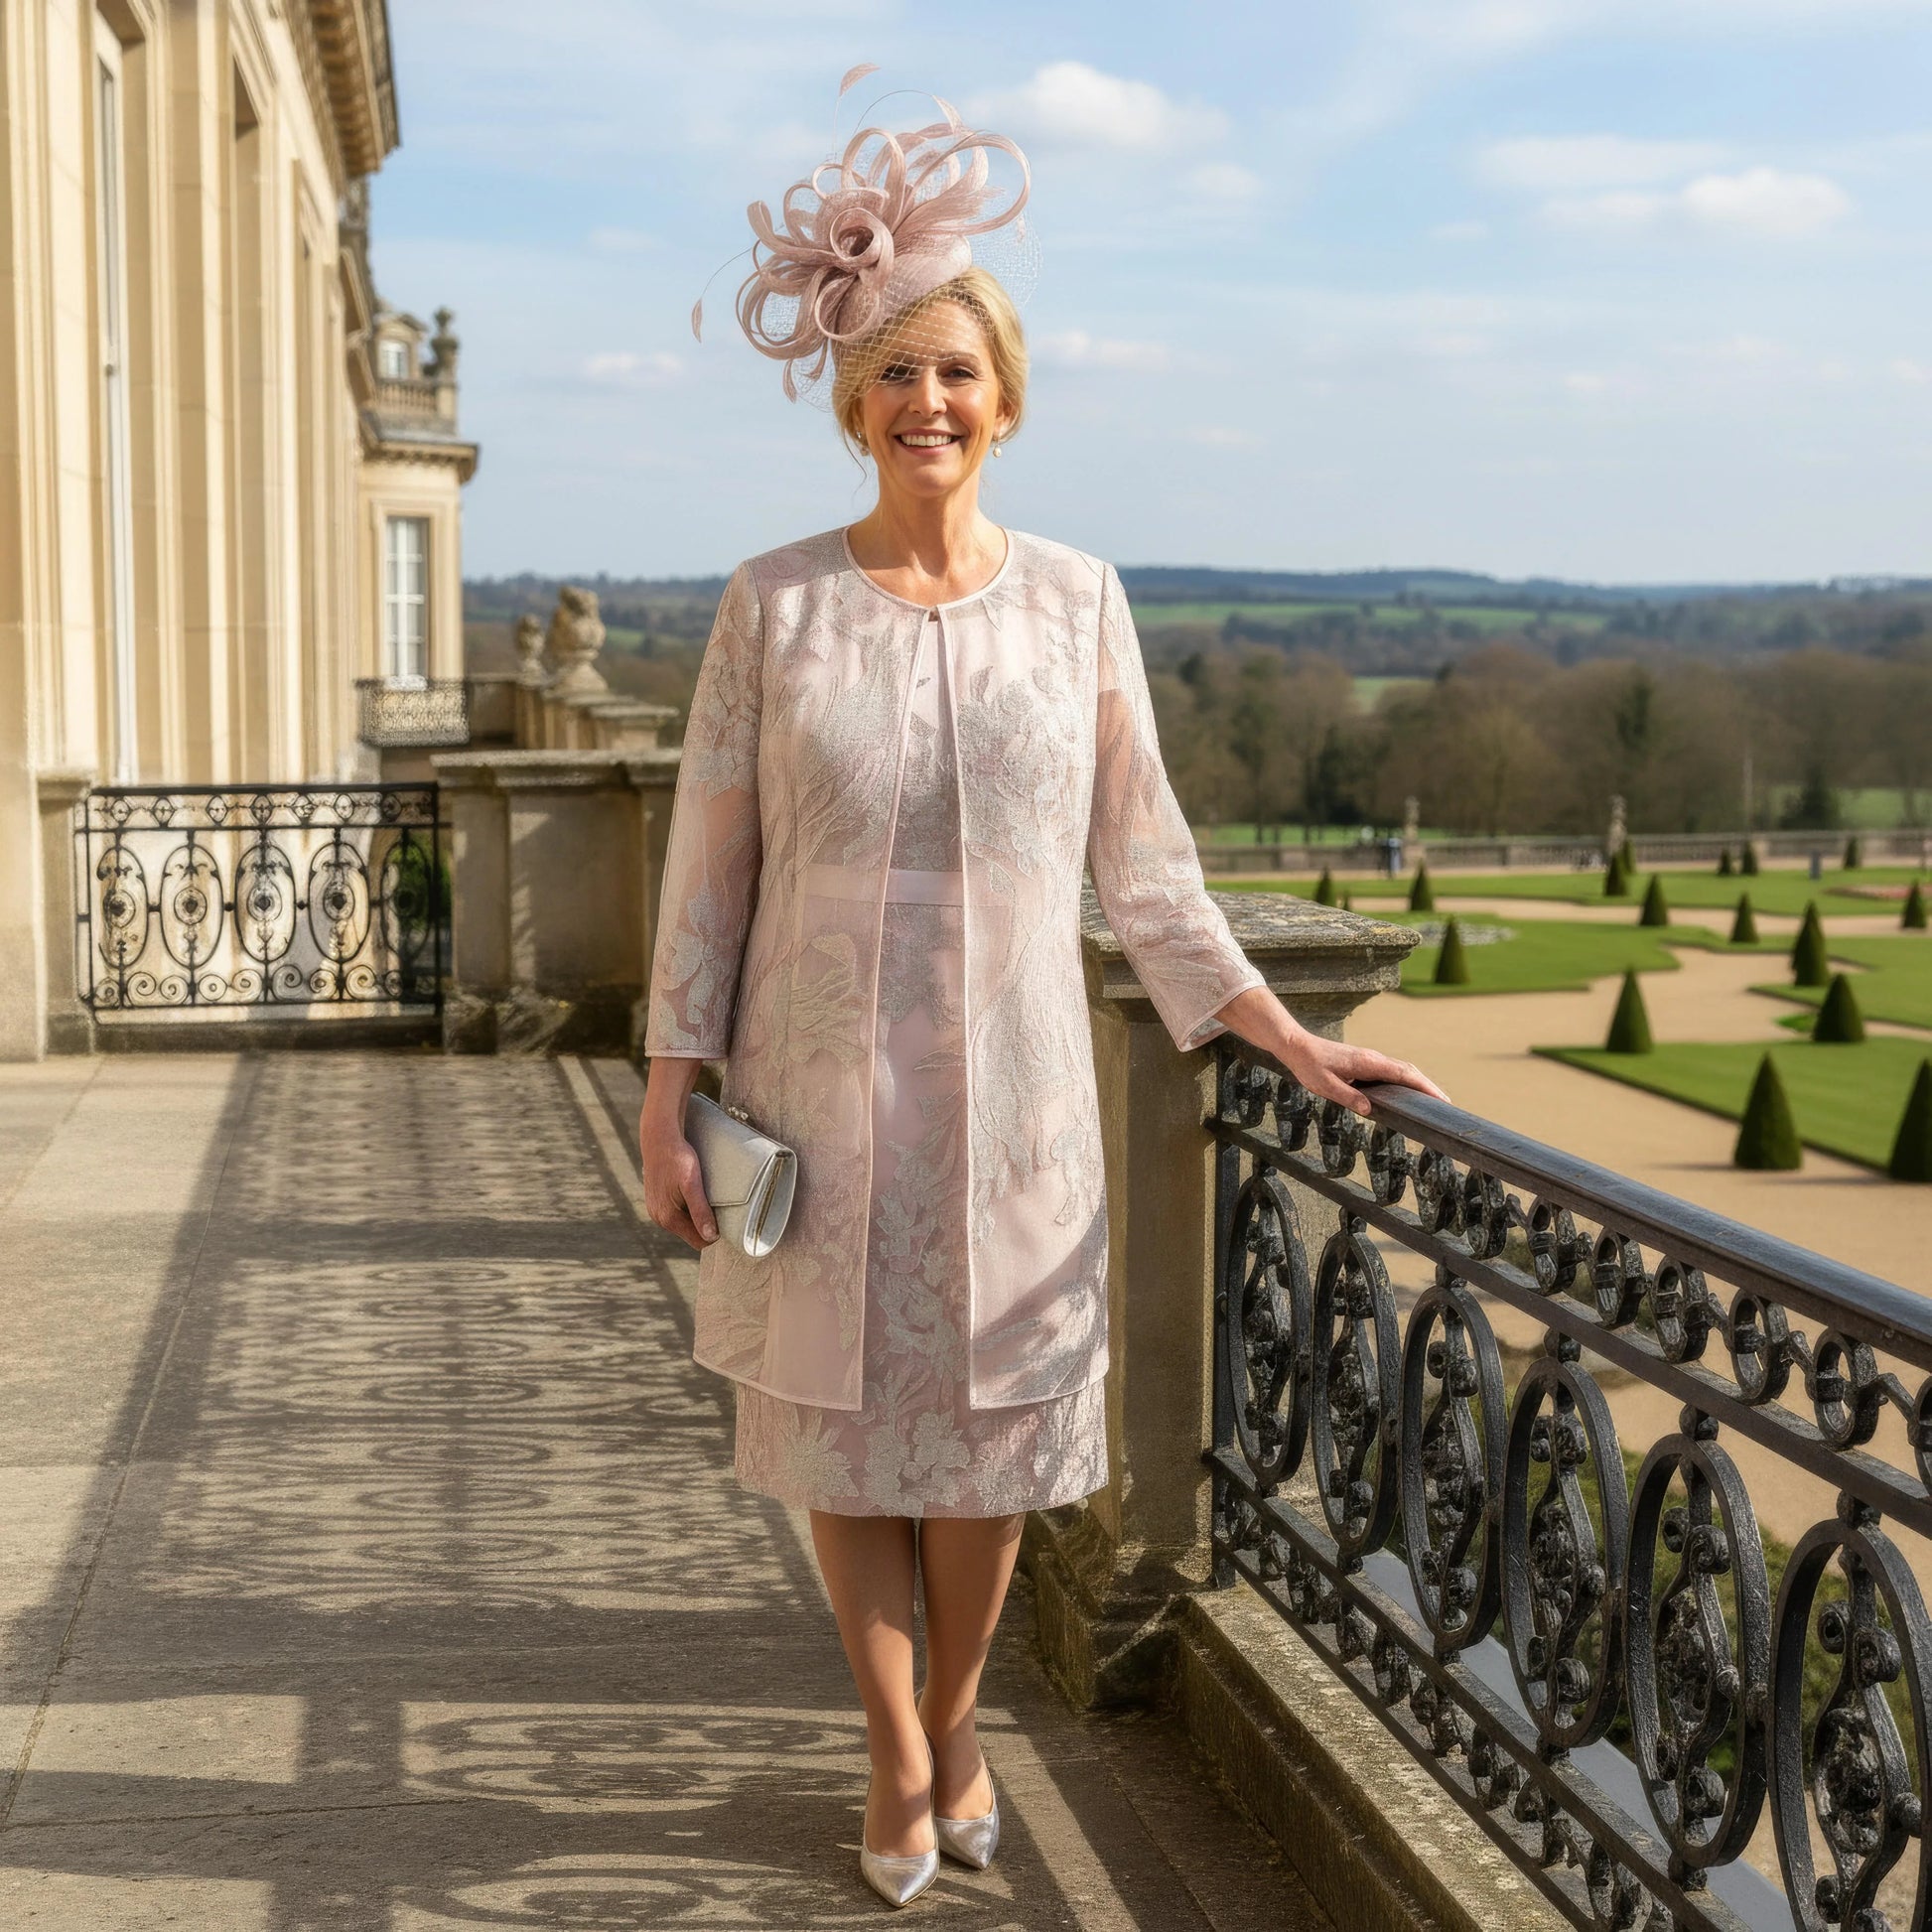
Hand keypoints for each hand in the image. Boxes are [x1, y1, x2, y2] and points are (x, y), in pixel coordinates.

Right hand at [640, 1117, 717, 1250]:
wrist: (659, 1138)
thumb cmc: (677, 1158)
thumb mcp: (691, 1183)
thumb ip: (700, 1211)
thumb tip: (710, 1237)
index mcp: (668, 1218)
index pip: (699, 1242)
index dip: (715, 1234)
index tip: (729, 1220)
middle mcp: (659, 1218)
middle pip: (692, 1234)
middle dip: (706, 1225)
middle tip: (721, 1207)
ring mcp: (656, 1210)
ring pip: (685, 1223)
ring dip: (698, 1216)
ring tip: (708, 1198)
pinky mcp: (657, 1201)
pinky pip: (678, 1213)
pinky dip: (689, 1208)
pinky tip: (695, 1194)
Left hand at [1276, 1030, 1450, 1118]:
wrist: (1298, 1047)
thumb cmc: (1310, 1066)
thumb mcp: (1325, 1086)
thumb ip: (1348, 1097)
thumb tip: (1369, 1110)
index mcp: (1368, 1063)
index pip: (1404, 1074)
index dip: (1424, 1086)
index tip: (1441, 1098)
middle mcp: (1374, 1058)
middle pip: (1409, 1071)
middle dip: (1429, 1086)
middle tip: (1446, 1103)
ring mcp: (1371, 1059)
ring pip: (1402, 1069)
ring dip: (1419, 1082)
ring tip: (1433, 1100)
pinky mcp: (1366, 1062)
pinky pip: (1392, 1070)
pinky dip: (1406, 1080)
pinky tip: (1408, 1092)